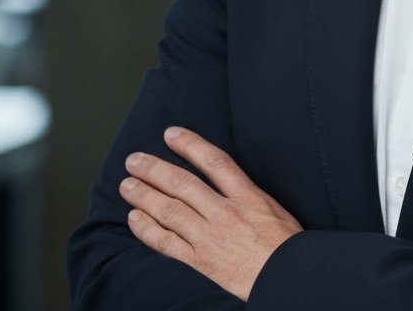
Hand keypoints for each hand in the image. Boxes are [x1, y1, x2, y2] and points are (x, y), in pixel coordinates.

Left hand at [120, 127, 302, 300]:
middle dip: (155, 169)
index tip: (171, 134)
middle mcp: (225, 213)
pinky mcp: (199, 262)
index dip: (190, 145)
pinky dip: (148, 230)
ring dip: (144, 196)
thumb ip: (248, 194)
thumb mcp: (273, 207)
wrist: (285, 277)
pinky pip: (167, 244)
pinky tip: (134, 220)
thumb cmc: (284, 244)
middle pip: (183, 184)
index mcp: (247, 196)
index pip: (214, 162)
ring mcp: (210, 238)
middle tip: (134, 160)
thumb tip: (228, 181)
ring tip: (127, 185)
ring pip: (170, 211)